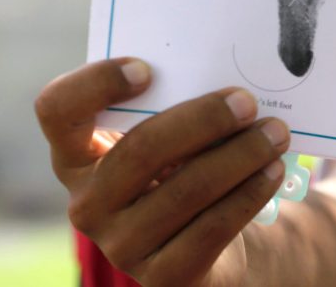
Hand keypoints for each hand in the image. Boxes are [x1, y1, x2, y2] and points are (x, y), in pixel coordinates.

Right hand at [35, 58, 289, 285]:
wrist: (203, 246)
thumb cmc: (183, 170)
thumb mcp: (170, 140)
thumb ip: (177, 108)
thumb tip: (230, 84)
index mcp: (80, 154)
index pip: (58, 110)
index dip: (95, 84)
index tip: (147, 68)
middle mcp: (89, 202)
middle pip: (140, 150)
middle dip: (203, 120)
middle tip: (248, 102)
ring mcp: (121, 244)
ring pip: (186, 190)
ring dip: (241, 156)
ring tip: (276, 134)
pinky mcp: (162, 276)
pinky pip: (212, 228)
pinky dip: (249, 193)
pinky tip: (273, 170)